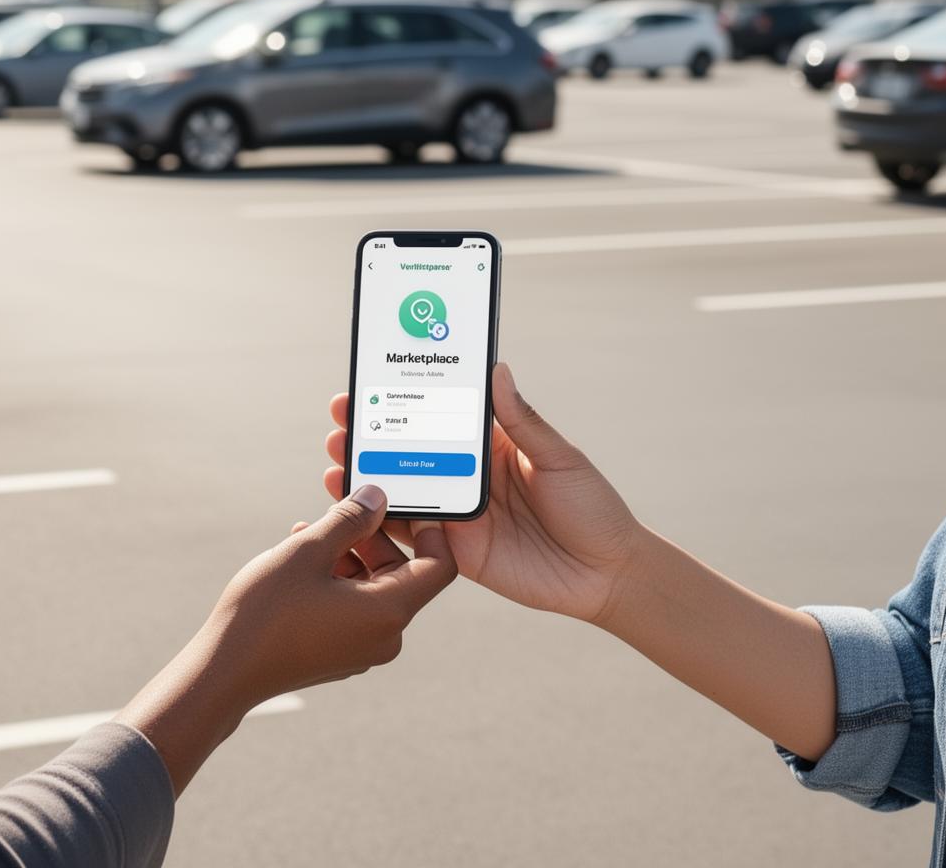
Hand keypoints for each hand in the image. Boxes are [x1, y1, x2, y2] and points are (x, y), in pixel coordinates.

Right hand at [208, 486, 455, 702]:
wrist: (222, 674)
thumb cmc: (265, 612)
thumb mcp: (308, 551)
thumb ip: (350, 520)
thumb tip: (377, 498)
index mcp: (388, 612)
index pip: (438, 566)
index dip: (429, 530)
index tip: (406, 503)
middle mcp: (385, 637)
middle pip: (402, 574)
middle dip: (373, 536)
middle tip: (343, 507)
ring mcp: (361, 650)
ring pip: (372, 588)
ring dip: (348, 554)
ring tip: (309, 531)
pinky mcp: (339, 655)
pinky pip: (352, 608)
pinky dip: (336, 579)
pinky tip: (301, 559)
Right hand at [324, 363, 645, 623]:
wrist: (607, 575)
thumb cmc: (593, 508)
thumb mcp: (561, 458)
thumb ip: (523, 421)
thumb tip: (497, 370)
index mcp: (495, 446)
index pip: (442, 414)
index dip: (408, 398)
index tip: (373, 382)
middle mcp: (471, 476)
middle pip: (413, 450)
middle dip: (374, 434)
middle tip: (342, 421)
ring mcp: (461, 514)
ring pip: (404, 490)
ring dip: (369, 475)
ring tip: (338, 459)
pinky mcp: (457, 552)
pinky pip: (414, 536)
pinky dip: (383, 523)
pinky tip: (357, 508)